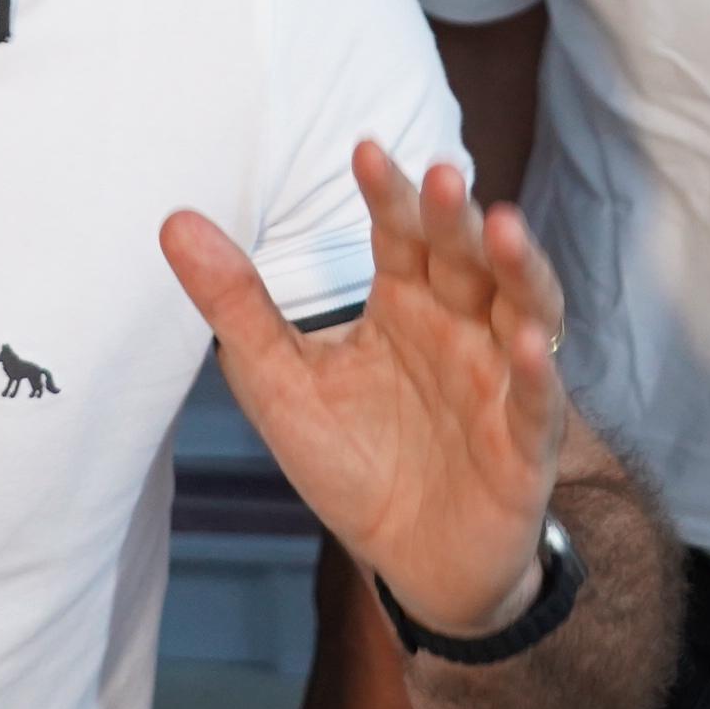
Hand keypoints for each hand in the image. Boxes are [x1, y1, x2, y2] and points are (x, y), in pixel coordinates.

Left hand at [162, 143, 563, 637]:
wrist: (412, 560)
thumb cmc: (354, 460)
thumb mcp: (281, 383)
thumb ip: (236, 305)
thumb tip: (174, 222)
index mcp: (404, 300)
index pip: (399, 232)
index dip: (387, 192)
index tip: (364, 149)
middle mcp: (459, 324)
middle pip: (464, 256)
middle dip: (455, 216)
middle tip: (442, 174)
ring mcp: (499, 377)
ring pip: (522, 304)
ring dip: (517, 266)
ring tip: (504, 227)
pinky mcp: (526, 441)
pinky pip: (535, 398)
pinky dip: (534, 369)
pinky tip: (523, 343)